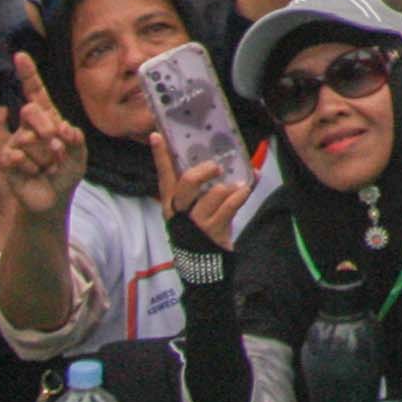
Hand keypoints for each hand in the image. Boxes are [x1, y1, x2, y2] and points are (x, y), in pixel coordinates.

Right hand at [0, 59, 85, 220]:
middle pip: (31, 111)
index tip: (20, 55)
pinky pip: (10, 156)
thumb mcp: (79, 157)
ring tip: (47, 169)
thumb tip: (64, 128)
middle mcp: (27, 126)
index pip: (36, 93)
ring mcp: (13, 142)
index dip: (28, 74)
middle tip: (58, 151)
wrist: (51, 198)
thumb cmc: (65, 173)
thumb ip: (76, 141)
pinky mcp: (4, 159)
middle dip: (48, 131)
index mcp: (47, 118)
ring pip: (27, 140)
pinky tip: (28, 171)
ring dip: (43, 159)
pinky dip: (25, 166)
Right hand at [145, 134, 249, 253]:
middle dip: (205, 170)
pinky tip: (245, 190)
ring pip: (214, 192)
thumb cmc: (203, 227)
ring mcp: (196, 222)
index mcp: (172, 202)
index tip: (156, 135)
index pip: (164, 175)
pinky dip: (241, 195)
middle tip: (217, 167)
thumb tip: (229, 159)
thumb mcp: (198, 207)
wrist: (205, 266)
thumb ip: (206, 187)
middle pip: (187, 182)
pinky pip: (230, 206)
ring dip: (230, 186)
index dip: (160, 155)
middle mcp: (180, 211)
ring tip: (237, 186)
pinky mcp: (213, 231)